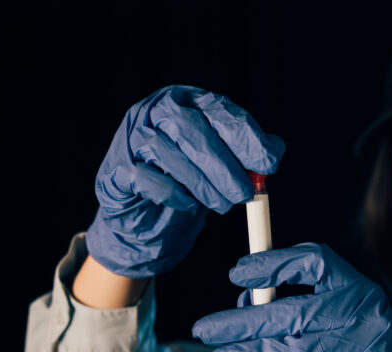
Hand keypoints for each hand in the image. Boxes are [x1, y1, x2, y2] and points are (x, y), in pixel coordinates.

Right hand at [85, 85, 284, 277]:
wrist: (143, 211)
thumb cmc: (187, 179)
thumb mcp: (220, 161)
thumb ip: (244, 153)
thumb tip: (274, 151)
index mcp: (187, 100)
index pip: (219, 110)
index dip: (246, 137)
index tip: (269, 163)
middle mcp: (156, 110)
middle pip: (191, 129)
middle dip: (224, 165)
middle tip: (245, 194)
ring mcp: (132, 136)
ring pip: (169, 154)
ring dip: (203, 185)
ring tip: (223, 205)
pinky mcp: (117, 168)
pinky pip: (146, 179)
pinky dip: (173, 194)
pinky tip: (189, 205)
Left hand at [191, 243, 391, 351]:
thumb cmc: (360, 351)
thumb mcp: (340, 319)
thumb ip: (298, 306)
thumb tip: (242, 303)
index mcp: (357, 287)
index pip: (315, 261)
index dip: (273, 263)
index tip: (237, 274)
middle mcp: (364, 313)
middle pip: (294, 311)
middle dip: (242, 321)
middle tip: (207, 329)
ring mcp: (366, 349)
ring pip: (296, 348)